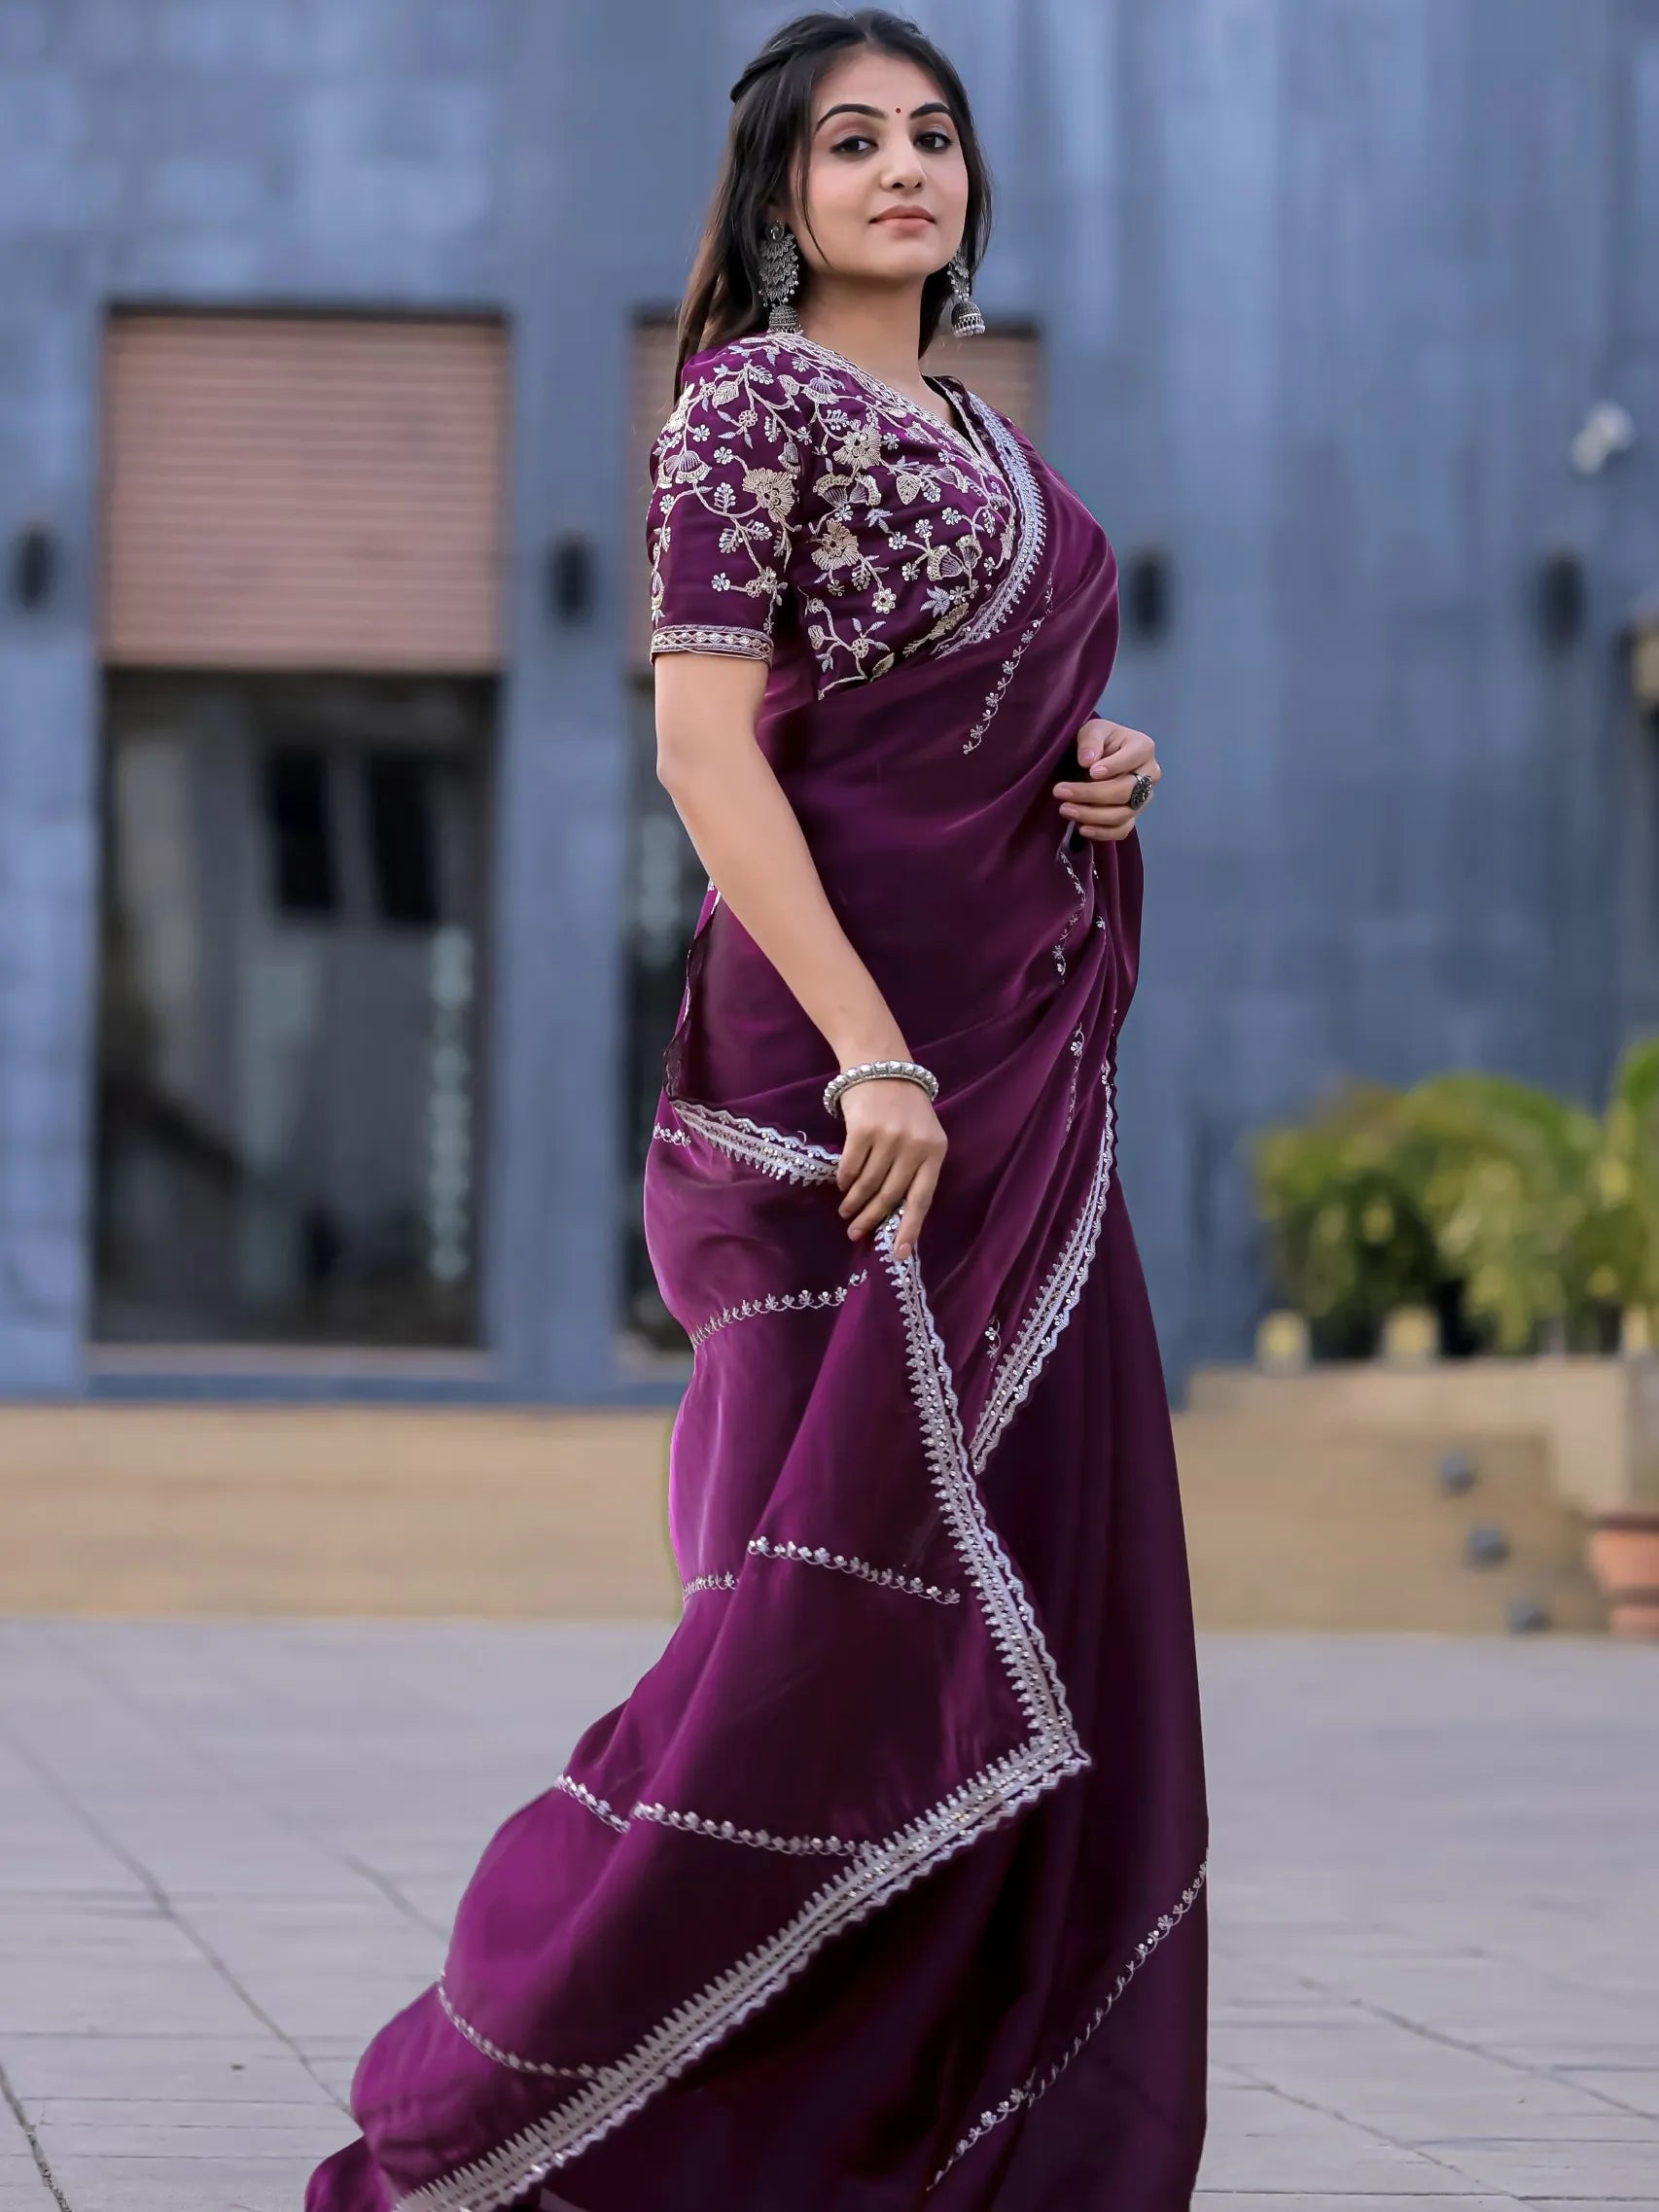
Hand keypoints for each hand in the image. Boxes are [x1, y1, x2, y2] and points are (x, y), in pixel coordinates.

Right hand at [834, 1079, 946, 1261]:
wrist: (882, 1065)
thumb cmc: (904, 1107)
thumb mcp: (922, 1136)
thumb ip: (915, 1169)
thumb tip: (896, 1215)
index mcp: (935, 1152)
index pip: (922, 1199)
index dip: (909, 1229)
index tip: (898, 1253)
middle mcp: (913, 1147)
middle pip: (890, 1196)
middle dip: (871, 1219)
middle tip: (856, 1234)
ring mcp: (888, 1138)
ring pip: (868, 1185)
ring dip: (854, 1203)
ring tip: (846, 1212)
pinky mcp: (863, 1130)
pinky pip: (850, 1167)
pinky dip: (845, 1181)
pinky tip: (842, 1186)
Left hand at [1053, 717, 1159, 839]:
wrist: (1095, 758)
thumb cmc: (1097, 741)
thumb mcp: (1091, 730)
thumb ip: (1090, 740)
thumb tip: (1088, 760)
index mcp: (1143, 748)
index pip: (1132, 759)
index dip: (1113, 767)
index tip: (1089, 771)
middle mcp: (1149, 775)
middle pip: (1125, 791)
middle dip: (1091, 794)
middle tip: (1060, 791)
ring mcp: (1142, 799)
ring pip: (1122, 814)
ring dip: (1092, 815)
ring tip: (1065, 809)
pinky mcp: (1131, 817)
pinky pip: (1122, 831)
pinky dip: (1102, 833)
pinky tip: (1082, 828)